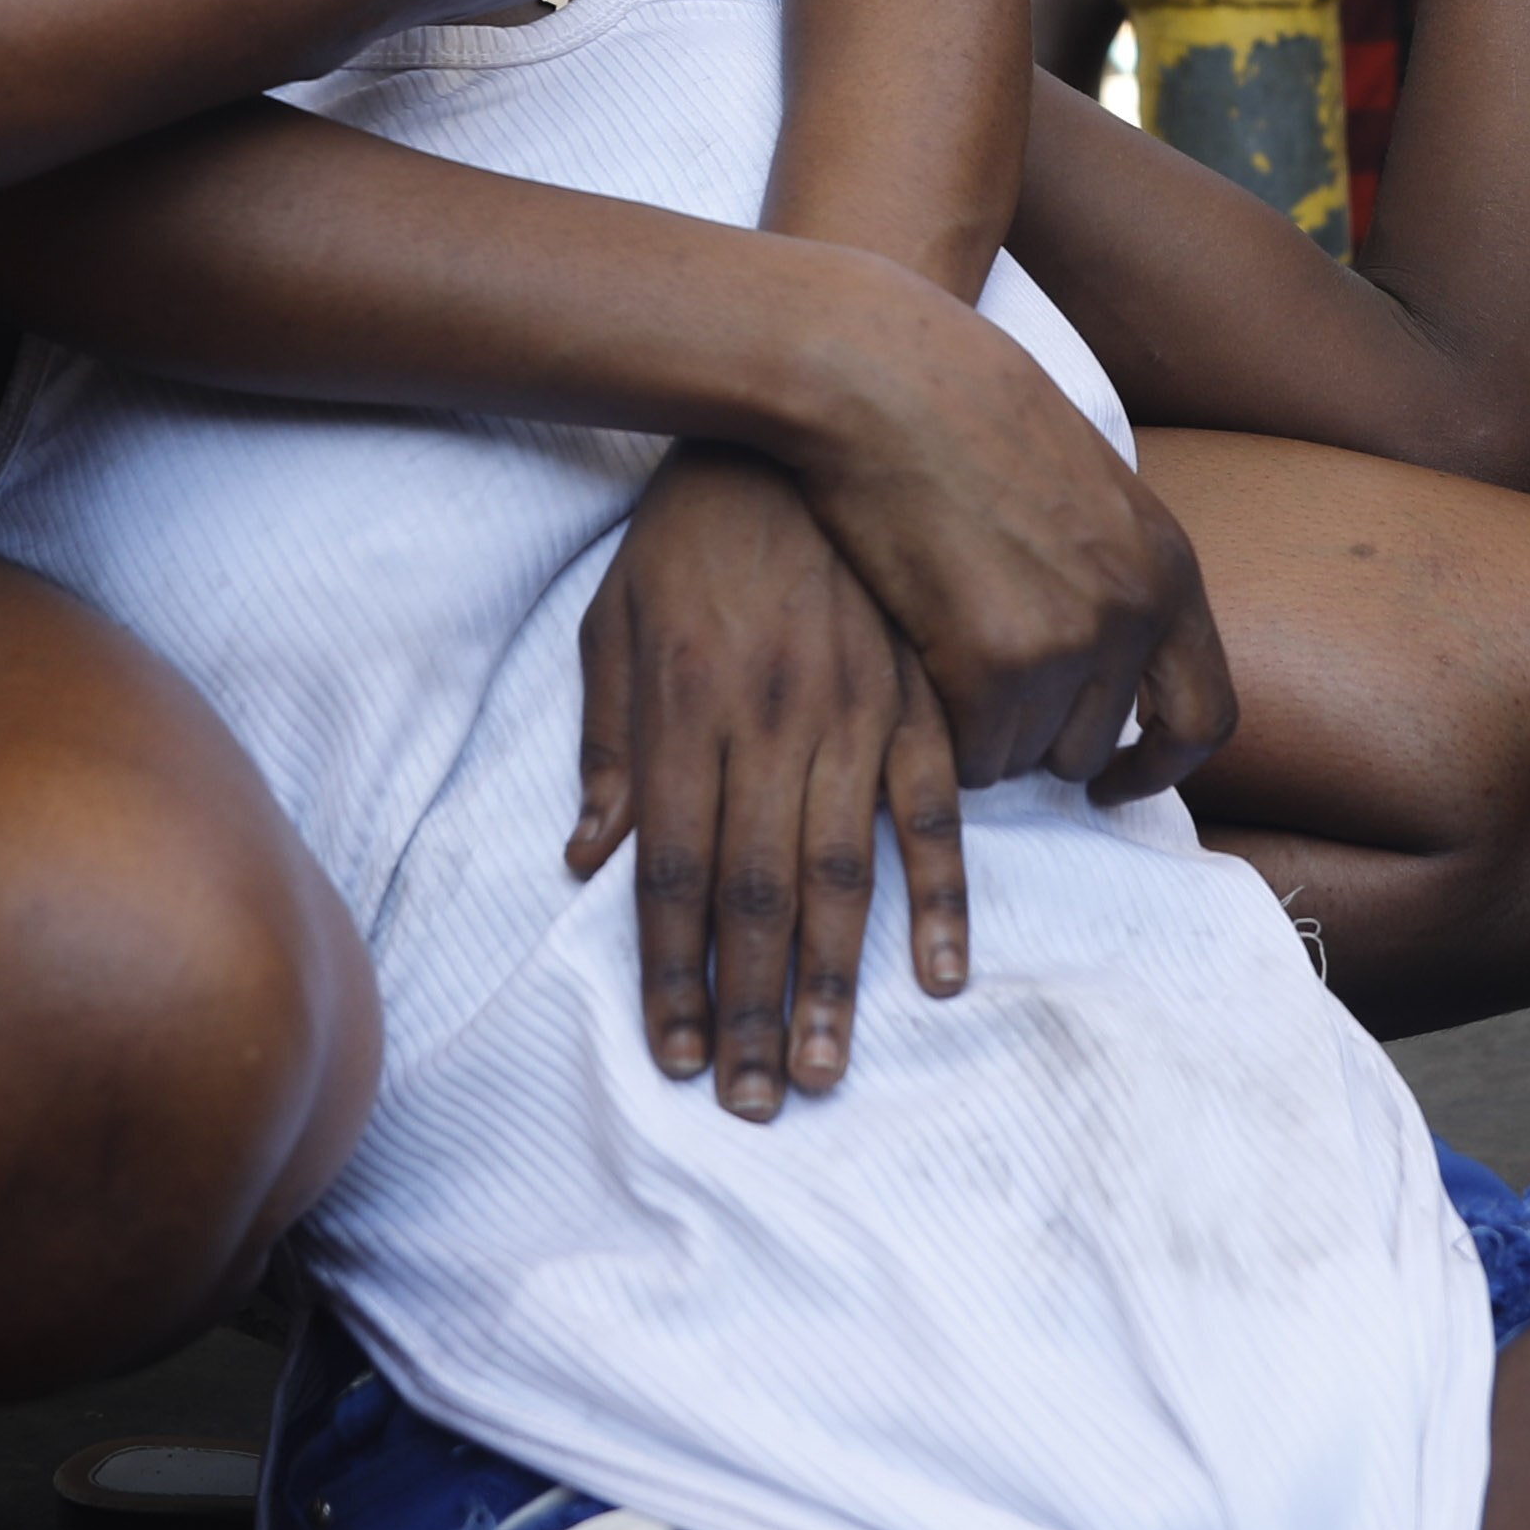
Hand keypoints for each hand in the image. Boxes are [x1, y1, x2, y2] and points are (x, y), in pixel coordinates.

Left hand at [569, 448, 971, 1118]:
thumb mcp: (611, 622)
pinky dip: (941, 895)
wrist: (795, 425)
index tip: (674, 1059)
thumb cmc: (686, 536)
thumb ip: (606, 743)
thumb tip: (588, 861)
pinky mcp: (920, 695)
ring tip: (824, 1068)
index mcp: (684, 712)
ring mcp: (855, 713)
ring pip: (842, 873)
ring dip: (832, 981)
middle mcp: (770, 725)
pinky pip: (934, 810)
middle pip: (753, 896)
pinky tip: (938, 973)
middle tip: (754, 1104)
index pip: (673, 874)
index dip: (672, 976)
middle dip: (749, 1011)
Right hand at [783, 261, 1237, 800]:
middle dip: (1036, 736)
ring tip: (940, 660)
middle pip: (1092, 745)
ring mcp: (1069, 640)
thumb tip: (1115, 663)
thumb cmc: (968, 420)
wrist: (891, 379)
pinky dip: (944, 735)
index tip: (1116, 781)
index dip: (1162, 767)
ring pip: (1026, 756)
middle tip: (982, 696)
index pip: (1205, 718)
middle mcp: (1134, 612)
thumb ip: (1116, 574)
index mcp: (1169, 569)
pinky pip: (974, 753)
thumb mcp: (1088, 490)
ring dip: (983, 732)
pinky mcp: (993, 660)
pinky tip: (918, 675)